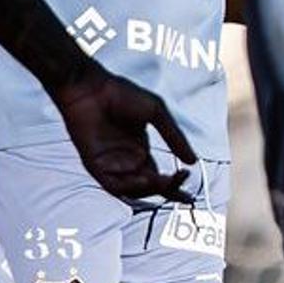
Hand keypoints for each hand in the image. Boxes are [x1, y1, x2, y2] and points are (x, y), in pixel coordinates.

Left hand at [56, 68, 194, 205]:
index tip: (188, 195)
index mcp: (139, 149)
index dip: (173, 186)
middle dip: (166, 188)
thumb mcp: (157, 113)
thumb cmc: (120, 94)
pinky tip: (145, 178)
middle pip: (149, 187)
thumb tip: (192, 160)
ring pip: (133, 190)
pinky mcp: (94, 164)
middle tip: (179, 179)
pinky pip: (113, 185)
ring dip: (150, 189)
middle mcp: (125, 160)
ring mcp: (109, 163)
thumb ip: (174, 138)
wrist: (91, 87)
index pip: (158, 176)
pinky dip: (130, 188)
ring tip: (164, 179)